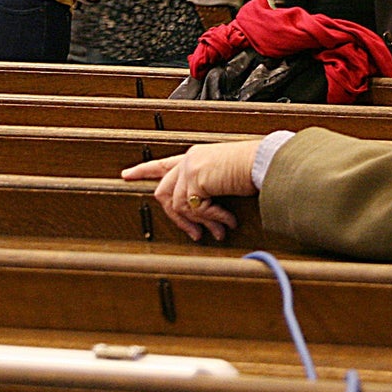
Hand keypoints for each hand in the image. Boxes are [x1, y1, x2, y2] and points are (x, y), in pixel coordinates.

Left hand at [121, 139, 260, 241]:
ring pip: (179, 206)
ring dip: (201, 223)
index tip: (126, 175)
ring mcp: (190, 169)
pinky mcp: (194, 179)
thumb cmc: (252, 169)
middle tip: (194, 234)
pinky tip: (227, 223)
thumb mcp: (224, 179)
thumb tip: (203, 219)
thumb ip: (208, 192)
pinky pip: (194, 210)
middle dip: (177, 219)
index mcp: (195, 157)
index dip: (143, 170)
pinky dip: (212, 220)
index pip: (163, 163)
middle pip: (163, 192)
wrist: (264, 162)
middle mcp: (189, 160)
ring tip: (219, 232)